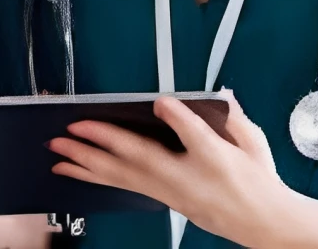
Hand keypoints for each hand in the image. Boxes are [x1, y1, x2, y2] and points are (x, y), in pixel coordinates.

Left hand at [48, 90, 292, 247]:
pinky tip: (77, 171)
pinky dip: (95, 177)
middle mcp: (183, 178)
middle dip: (100, 143)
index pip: (194, 136)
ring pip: (121, 175)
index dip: (178, 117)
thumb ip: (233, 116)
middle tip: (68, 131)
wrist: (260, 222)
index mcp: (213, 160)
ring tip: (58, 152)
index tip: (160, 101)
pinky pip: (120, 185)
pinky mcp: (159, 196)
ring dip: (86, 163)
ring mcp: (166, 190)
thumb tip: (220, 95)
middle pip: (137, 160)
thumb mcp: (252, 142)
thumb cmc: (255, 181)